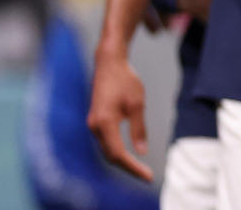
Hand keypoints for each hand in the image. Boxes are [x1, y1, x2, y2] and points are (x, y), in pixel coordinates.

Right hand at [86, 50, 152, 181]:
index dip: (133, 167)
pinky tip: (128, 156)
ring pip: (107, 150)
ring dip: (122, 161)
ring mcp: (93, 124)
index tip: (148, 176)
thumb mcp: (137, 104)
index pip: (118, 153)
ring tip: (139, 170)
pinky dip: (116, 152)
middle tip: (147, 176)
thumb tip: (141, 151)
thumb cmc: (125, 80)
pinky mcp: (95, 121)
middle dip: (128, 168)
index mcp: (105, 123)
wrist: (108, 64)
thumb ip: (138, 129)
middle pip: (110, 156)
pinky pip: (105, 142)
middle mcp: (95, 127)